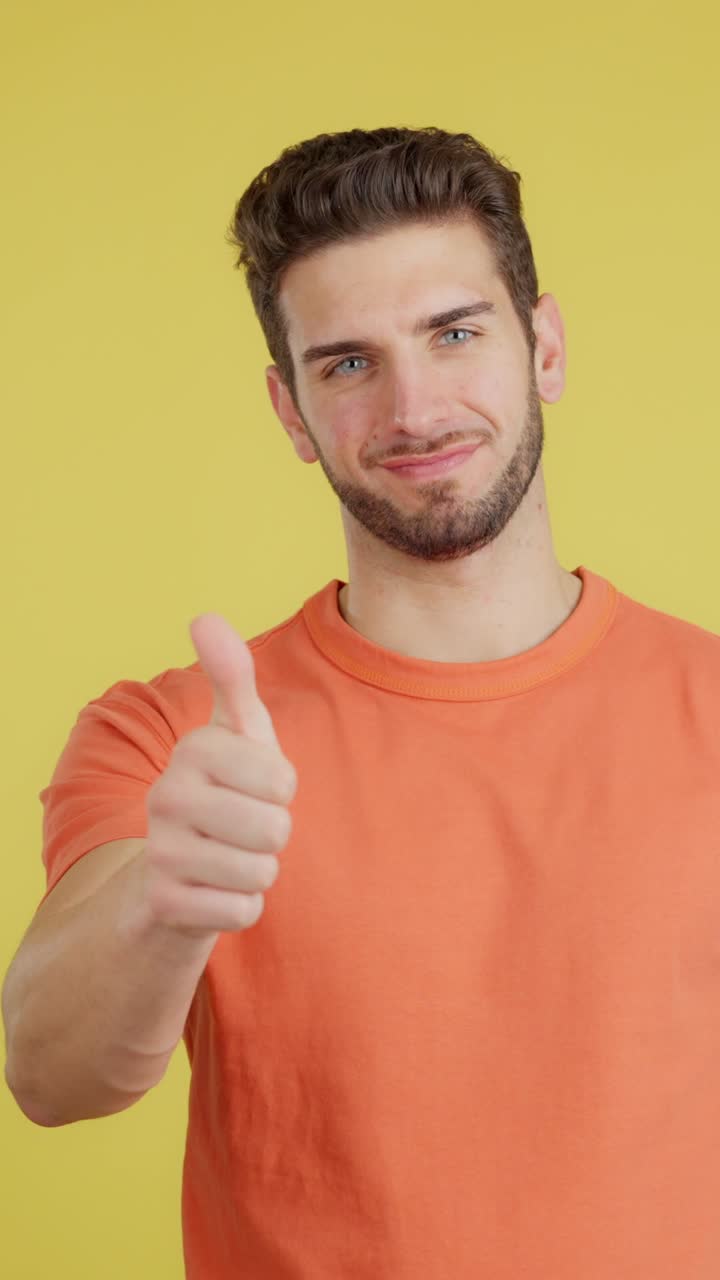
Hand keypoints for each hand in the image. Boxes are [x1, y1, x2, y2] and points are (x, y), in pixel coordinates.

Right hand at [141, 612, 296, 939]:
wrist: (170, 875)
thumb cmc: (222, 793)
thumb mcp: (235, 734)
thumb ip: (232, 676)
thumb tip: (205, 616)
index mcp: (194, 749)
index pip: (283, 781)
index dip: (281, 792)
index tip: (252, 789)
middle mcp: (168, 795)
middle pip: (276, 829)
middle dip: (271, 836)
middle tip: (240, 828)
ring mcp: (161, 851)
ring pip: (262, 872)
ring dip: (257, 872)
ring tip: (227, 858)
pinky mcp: (164, 903)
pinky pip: (244, 911)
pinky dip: (241, 907)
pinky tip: (213, 891)